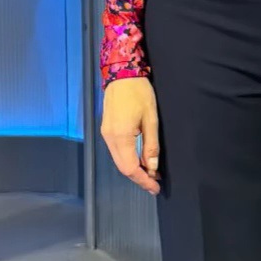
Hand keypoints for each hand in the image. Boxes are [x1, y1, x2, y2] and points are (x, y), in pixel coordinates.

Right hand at [100, 75, 161, 194]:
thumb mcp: (151, 119)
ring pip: (119, 161)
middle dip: (139, 178)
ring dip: (134, 169)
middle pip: (122, 168)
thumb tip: (152, 167)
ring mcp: (106, 134)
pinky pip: (117, 151)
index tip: (155, 187)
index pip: (130, 168)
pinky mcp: (107, 130)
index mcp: (121, 136)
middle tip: (155, 184)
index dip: (143, 180)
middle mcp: (109, 138)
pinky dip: (128, 159)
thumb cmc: (138, 92)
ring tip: (151, 173)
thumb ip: (151, 145)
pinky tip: (140, 159)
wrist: (121, 73)